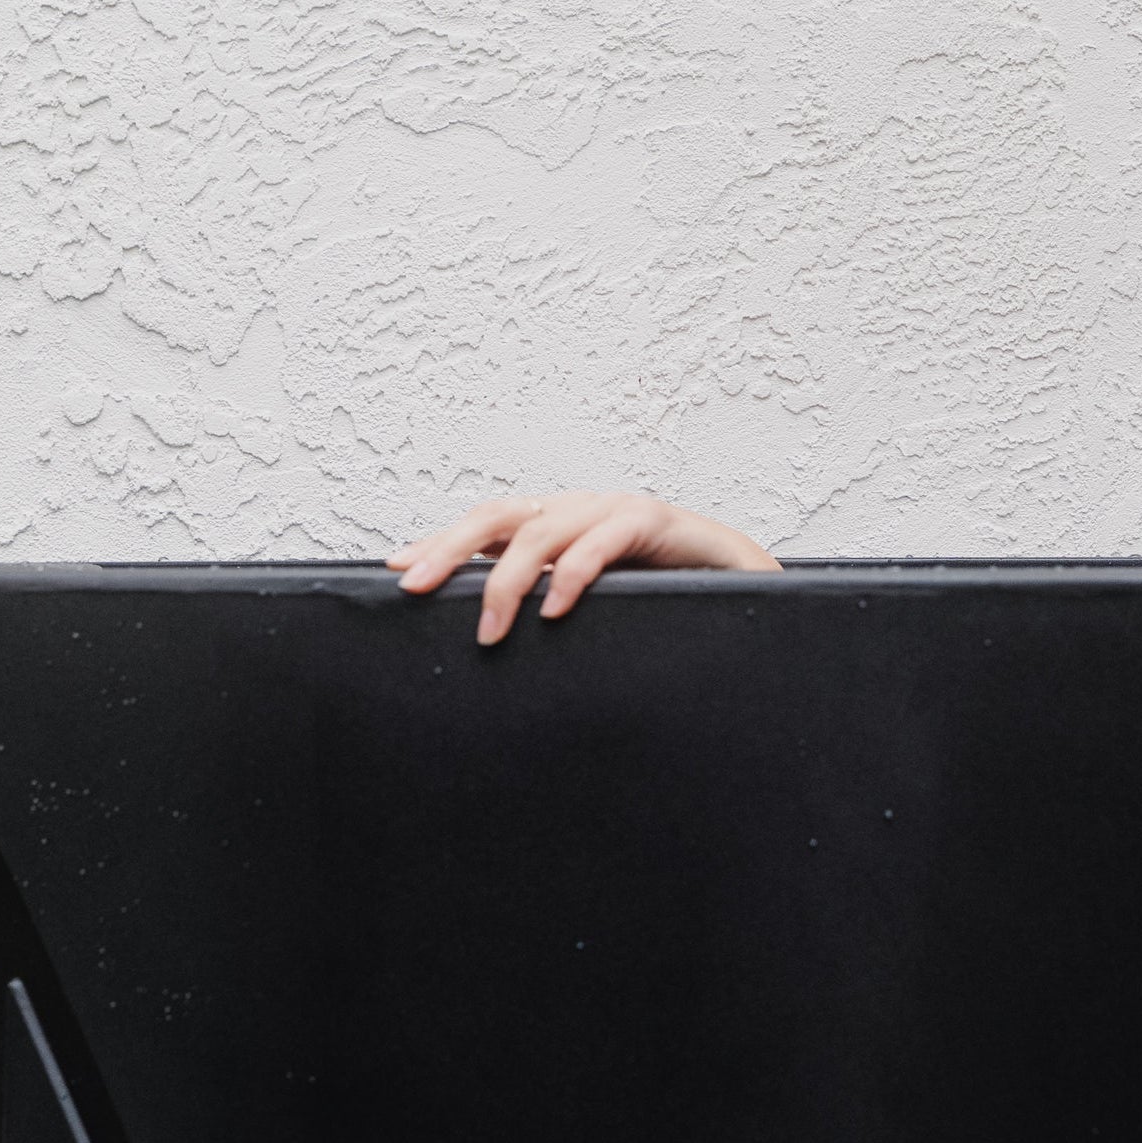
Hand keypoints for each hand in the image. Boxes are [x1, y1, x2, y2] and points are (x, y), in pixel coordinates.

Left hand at [387, 491, 780, 643]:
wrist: (743, 580)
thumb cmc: (666, 591)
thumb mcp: (594, 601)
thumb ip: (547, 603)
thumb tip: (492, 634)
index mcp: (561, 523)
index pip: (487, 524)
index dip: (440, 542)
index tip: (398, 569)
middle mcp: (580, 508)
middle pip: (499, 513)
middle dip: (450, 547)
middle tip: (416, 585)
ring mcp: (615, 510)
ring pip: (542, 528)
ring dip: (507, 580)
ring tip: (491, 628)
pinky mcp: (653, 522)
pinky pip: (603, 541)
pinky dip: (573, 574)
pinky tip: (555, 607)